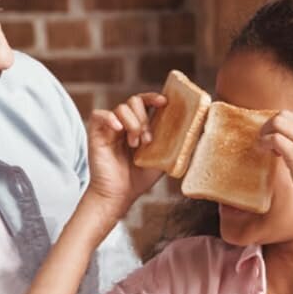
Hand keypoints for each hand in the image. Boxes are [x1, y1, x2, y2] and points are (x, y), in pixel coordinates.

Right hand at [85, 92, 167, 214]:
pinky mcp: (96, 133)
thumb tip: (197, 128)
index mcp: (139, 126)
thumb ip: (176, 142)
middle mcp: (124, 124)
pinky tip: (118, 129)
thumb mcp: (163, 158)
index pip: (145, 102)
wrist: (119, 195)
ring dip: (132, 124)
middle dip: (144, 118)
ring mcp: (110, 128)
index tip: (163, 102)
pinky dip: (110, 118)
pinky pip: (100, 114)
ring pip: (121, 108)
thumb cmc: (139, 179)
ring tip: (134, 144)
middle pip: (134, 101)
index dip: (153, 97)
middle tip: (147, 140)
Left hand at [259, 111, 292, 226]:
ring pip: (278, 122)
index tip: (275, 140)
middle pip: (285, 114)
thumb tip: (285, 139)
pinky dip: (264, 143)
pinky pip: (274, 138)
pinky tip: (263, 152)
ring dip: (264, 133)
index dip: (280, 125)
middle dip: (269, 125)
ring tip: (264, 148)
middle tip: (265, 143)